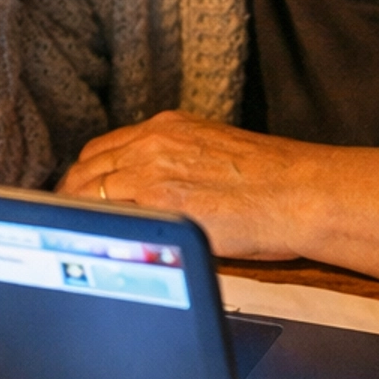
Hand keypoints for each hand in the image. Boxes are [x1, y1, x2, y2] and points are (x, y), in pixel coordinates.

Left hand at [59, 111, 378, 291]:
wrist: (306, 193)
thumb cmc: (275, 184)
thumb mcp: (216, 157)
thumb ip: (177, 167)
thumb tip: (156, 196)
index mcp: (167, 128)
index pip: (101, 151)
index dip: (84, 180)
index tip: (80, 201)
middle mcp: (152, 141)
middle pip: (84, 170)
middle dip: (73, 201)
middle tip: (74, 230)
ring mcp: (151, 169)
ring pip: (86, 192)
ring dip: (79, 217)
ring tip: (85, 245)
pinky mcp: (159, 200)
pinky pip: (107, 214)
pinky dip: (98, 231)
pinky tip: (103, 251)